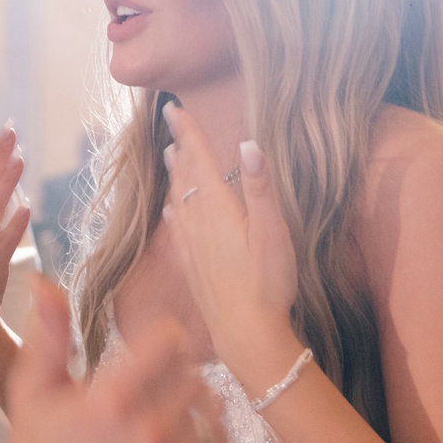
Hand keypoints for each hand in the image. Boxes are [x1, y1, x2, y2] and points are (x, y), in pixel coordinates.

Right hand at [0, 284, 223, 442]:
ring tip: (170, 408)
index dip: (163, 337)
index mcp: (111, 402)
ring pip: (210, 410)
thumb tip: (43, 281)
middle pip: (193, 375)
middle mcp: (149, 434)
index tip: (153, 346)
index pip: (168, 342)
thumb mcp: (33, 392)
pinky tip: (183, 437)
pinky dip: (207, 437)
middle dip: (176, 372)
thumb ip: (47, 335)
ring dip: (194, 403)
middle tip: (159, 380)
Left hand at [159, 104, 300, 390]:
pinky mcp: (194, 268)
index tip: (173, 107)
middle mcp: (200, 223)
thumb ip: (260, 187)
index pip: (199, 159)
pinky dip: (175, 212)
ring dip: (175, 177)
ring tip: (170, 157)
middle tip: (172, 126)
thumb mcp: (272, 231)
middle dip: (180, 149)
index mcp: (219, 208)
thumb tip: (248, 143)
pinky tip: (172, 211)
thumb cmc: (267, 283)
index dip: (187, 131)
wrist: (246, 335)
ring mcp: (194, 247)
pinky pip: (179, 231)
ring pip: (180, 201)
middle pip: (187, 177)